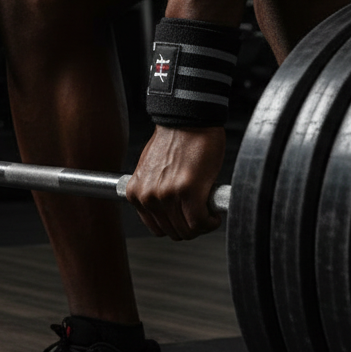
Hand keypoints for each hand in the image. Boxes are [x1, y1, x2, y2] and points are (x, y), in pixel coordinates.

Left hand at [125, 125, 225, 239]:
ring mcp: (167, 196)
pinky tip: (214, 214)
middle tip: (201, 215)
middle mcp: (148, 196)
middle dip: (190, 227)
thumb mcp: (153, 171)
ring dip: (202, 225)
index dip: (175, 225)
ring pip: (188, 230)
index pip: (156, 227)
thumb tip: (168, 211)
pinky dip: (210, 222)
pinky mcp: (188, 192)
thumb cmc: (176, 141)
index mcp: (136, 192)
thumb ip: (155, 192)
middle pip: (173, 231)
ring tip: (208, 213)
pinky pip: (200, 222)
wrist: (187, 120)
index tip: (186, 219)